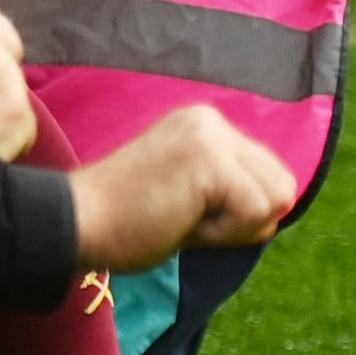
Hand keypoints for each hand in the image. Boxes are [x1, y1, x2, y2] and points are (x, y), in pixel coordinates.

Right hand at [68, 104, 301, 268]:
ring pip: (275, 200)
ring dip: (232, 227)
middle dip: (241, 219)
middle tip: (181, 216)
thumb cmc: (123, 220)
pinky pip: (255, 214)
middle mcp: (212, 120)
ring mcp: (213, 137)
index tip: (180, 210)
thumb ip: (227, 187)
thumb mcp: (187, 190)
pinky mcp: (212, 161)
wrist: (74, 222)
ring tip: (180, 217)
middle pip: (281, 187)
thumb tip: (280, 207)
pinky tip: (179, 222)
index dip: (235, 212)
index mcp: (204, 124)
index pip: (268, 176)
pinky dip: (222, 234)